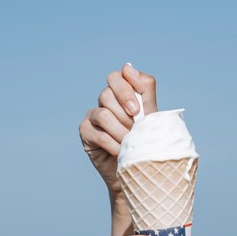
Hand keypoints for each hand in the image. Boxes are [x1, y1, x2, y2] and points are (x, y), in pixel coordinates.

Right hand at [79, 63, 157, 195]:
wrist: (138, 168)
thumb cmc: (147, 139)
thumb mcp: (151, 115)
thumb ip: (144, 90)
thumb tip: (128, 66)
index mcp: (121, 93)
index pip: (117, 76)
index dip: (126, 89)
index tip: (137, 108)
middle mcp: (104, 102)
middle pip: (107, 93)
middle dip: (125, 112)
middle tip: (136, 125)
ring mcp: (92, 116)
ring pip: (103, 114)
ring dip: (121, 130)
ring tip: (130, 141)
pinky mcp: (85, 133)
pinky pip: (97, 133)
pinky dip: (112, 143)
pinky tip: (121, 151)